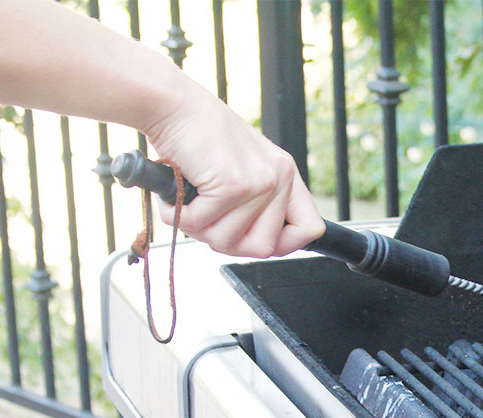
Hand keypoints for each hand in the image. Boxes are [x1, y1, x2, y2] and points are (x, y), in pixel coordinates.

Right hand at [142, 84, 323, 257]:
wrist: (172, 104)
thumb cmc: (198, 135)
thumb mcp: (242, 167)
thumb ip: (257, 204)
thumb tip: (261, 246)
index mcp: (285, 173)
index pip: (309, 228)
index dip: (283, 245)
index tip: (255, 239)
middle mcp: (279, 177)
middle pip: (263, 248)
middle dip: (229, 242)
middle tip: (208, 219)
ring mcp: (259, 182)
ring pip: (228, 241)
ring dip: (199, 228)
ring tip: (190, 199)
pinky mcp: (232, 185)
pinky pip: (200, 224)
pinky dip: (180, 214)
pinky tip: (179, 189)